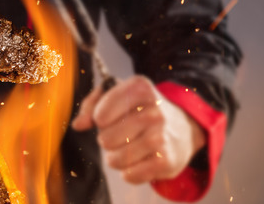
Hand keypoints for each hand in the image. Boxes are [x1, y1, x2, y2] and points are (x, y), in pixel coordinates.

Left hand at [70, 75, 204, 183]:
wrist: (184, 127)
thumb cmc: (142, 110)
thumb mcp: (118, 95)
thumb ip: (91, 104)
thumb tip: (79, 124)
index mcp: (140, 88)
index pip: (100, 115)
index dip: (100, 119)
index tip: (109, 117)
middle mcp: (154, 111)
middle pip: (105, 139)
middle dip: (108, 140)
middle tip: (123, 134)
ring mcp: (161, 136)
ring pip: (115, 159)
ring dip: (116, 158)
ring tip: (128, 148)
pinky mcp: (167, 161)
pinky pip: (130, 175)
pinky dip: (129, 172)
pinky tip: (139, 160)